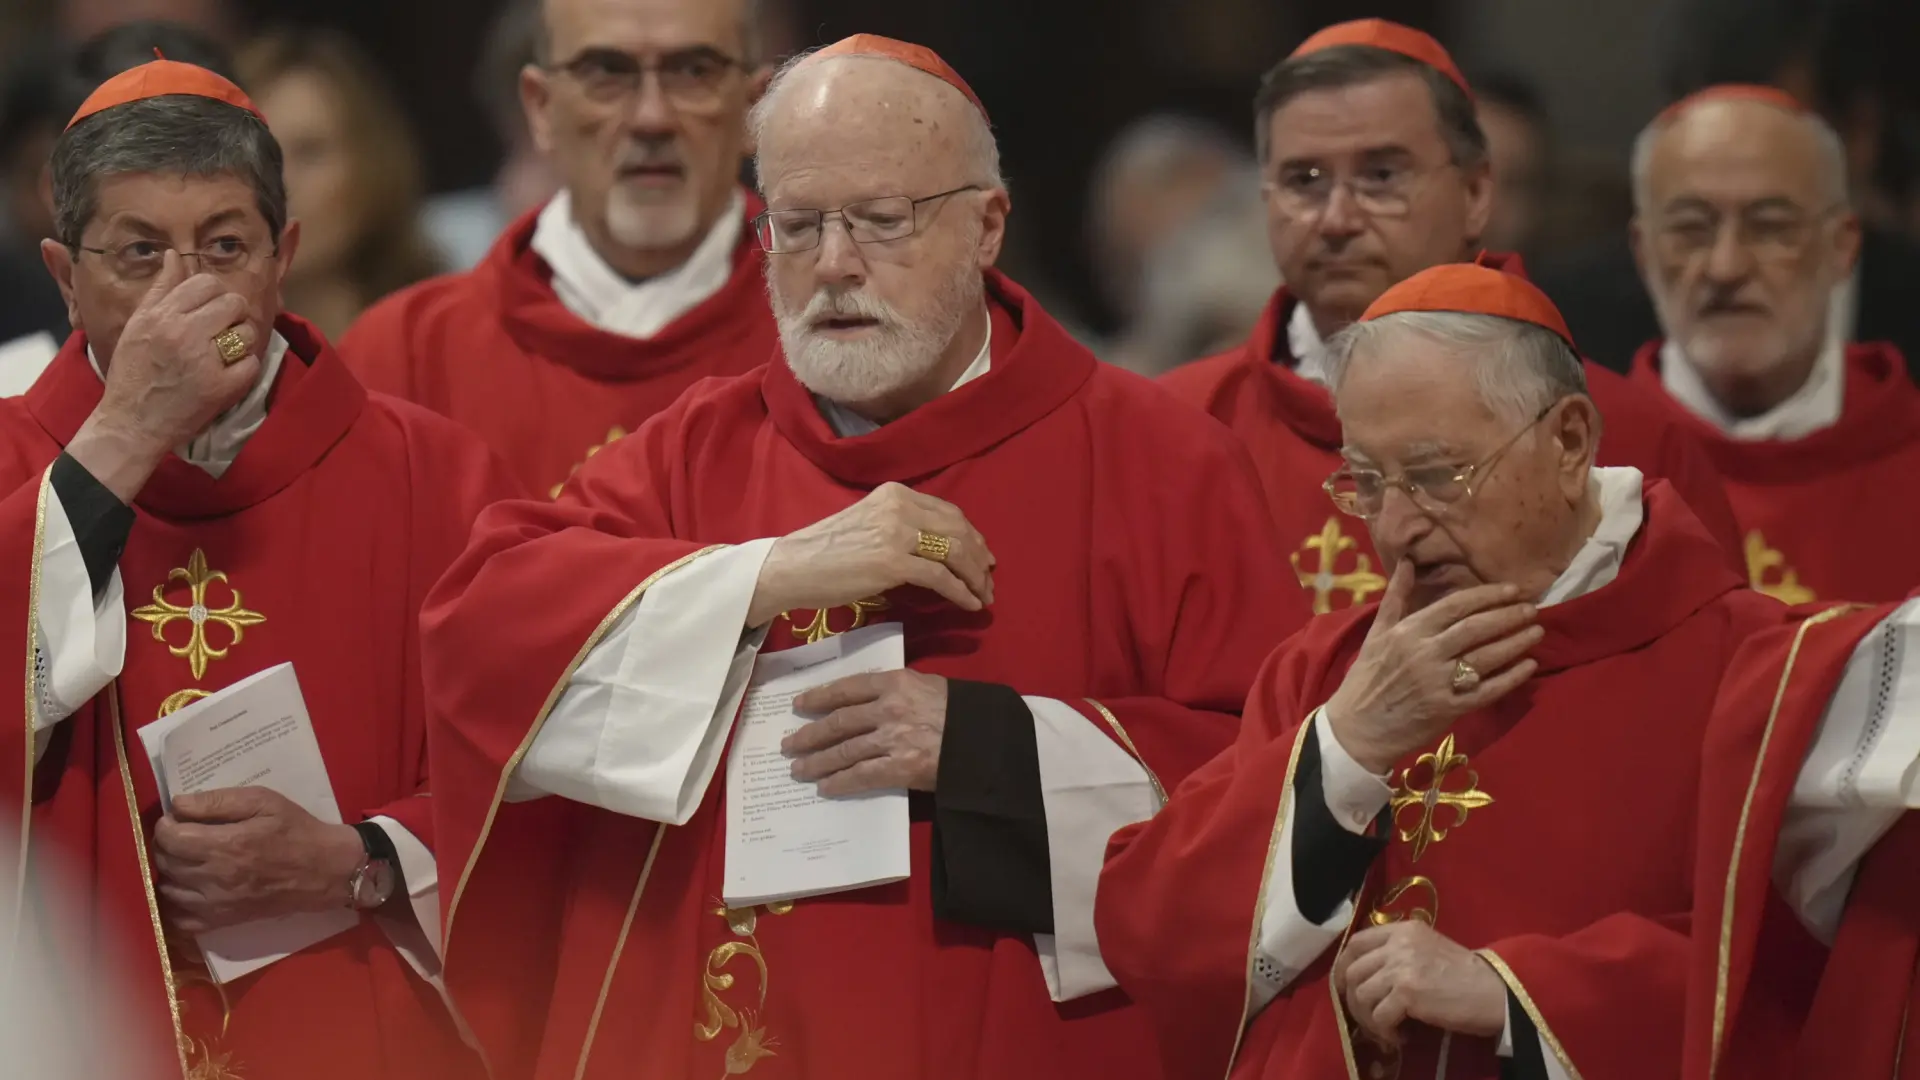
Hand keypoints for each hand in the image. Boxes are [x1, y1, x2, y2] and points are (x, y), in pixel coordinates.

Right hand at [67, 250, 262, 501]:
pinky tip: (228, 375)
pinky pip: (251, 364)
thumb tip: (174, 255)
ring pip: (248, 332)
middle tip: (222, 332)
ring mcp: (204, 361)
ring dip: (242, 342)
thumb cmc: (133, 372)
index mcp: (161, 315)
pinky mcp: (222, 388)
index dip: (215, 295)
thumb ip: (161, 290)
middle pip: (233, 303)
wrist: (130, 423)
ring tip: (224, 353)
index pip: (207, 283)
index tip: (210, 311)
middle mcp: (183, 333)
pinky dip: (245, 369)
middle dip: (233, 315)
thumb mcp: (138, 325)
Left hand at [151, 787, 365, 932]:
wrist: (325, 870)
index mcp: (225, 845)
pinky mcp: (222, 921)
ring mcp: (217, 904)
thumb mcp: (264, 801)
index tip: (179, 818)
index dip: (167, 824)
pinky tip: (189, 889)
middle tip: (184, 835)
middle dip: (167, 846)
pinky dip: (176, 905)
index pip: (169, 838)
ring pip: (168, 890)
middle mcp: (215, 877)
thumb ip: (218, 800)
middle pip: (165, 863)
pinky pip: (181, 920)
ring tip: (188, 860)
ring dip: (171, 873)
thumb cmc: (295, 830)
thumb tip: (178, 805)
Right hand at [748, 482, 994, 627]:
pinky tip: (970, 604)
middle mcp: (900, 507)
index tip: (983, 556)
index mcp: (895, 494)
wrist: (792, 567)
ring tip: (984, 596)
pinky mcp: (892, 562)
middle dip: (980, 558)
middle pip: (958, 530)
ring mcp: (896, 533)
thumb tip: (937, 550)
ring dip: (976, 577)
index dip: (972, 536)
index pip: (948, 512)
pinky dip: (961, 592)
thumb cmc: (825, 552)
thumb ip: (901, 527)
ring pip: (955, 552)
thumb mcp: (868, 523)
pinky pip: (941, 577)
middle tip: (989, 580)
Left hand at [782, 670, 947, 795]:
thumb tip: (867, 700)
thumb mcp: (928, 685)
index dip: (819, 697)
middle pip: (838, 722)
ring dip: (817, 761)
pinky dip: (840, 782)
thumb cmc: (961, 710)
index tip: (800, 705)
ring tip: (798, 769)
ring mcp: (892, 739)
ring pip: (843, 751)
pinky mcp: (900, 767)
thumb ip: (897, 690)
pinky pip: (861, 776)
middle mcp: (888, 708)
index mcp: (896, 682)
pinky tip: (825, 787)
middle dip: (809, 735)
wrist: (987, 739)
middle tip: (788, 744)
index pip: (847, 688)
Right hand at [1324, 560, 1541, 773]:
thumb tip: (1408, 561)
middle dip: (1508, 616)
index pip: (1455, 606)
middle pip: (1476, 628)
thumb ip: (1397, 597)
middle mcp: (1425, 653)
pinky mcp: (1448, 708)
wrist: (1357, 728)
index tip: (1512, 589)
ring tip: (1537, 631)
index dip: (1487, 595)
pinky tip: (1529, 666)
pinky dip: (1511, 678)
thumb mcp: (1376, 633)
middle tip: (1532, 608)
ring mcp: (1438, 682)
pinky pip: (1487, 690)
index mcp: (1408, 631)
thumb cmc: (1366, 678)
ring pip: (1486, 657)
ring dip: (1515, 643)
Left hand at [1332, 921, 1508, 1047]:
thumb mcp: (1428, 948)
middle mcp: (1397, 943)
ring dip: (1369, 1019)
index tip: (1346, 986)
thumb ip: (1398, 952)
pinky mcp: (1407, 992)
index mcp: (1402, 930)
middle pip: (1353, 971)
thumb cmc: (1465, 974)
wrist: (1493, 991)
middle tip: (1369, 1016)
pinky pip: (1378, 1017)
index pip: (1356, 942)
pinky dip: (1386, 1032)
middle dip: (1353, 999)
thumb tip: (1367, 974)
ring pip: (1361, 995)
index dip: (1344, 966)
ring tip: (1388, 1029)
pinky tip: (1402, 1036)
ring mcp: (1400, 966)